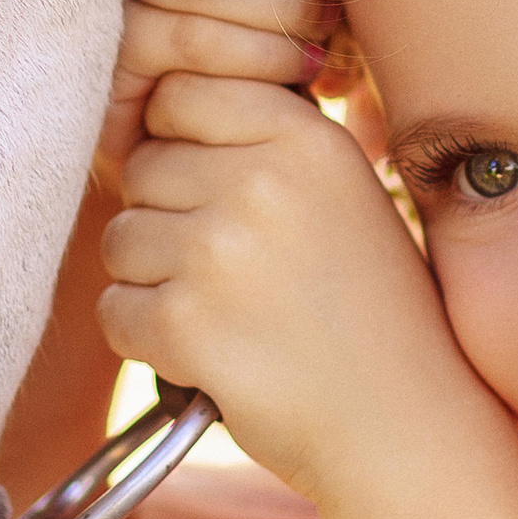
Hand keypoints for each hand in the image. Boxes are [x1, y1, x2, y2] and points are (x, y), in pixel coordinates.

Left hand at [100, 71, 497, 505]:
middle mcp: (262, 181)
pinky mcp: (187, 323)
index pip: (179, 94)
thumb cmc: (368, 309)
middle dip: (166, 218)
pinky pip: (114, 310)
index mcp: (306, 137)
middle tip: (232, 271)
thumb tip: (158, 97)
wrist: (403, 424)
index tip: (218, 193)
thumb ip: (263, 140)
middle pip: (142, 167)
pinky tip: (210, 355)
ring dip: (154, 282)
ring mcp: (220, 251)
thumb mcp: (342, 192)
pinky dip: (147, 340)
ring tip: (227, 313)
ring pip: (119, 239)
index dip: (181, 145)